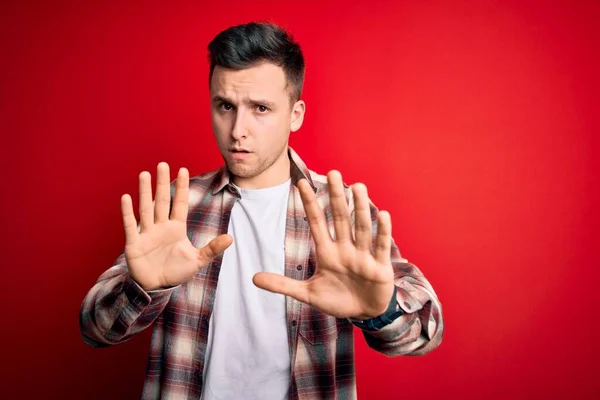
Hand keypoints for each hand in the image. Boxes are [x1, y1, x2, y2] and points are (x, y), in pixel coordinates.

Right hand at [121, 162, 232, 290]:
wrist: (157, 287)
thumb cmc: (176, 272)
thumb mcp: (197, 261)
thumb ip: (212, 249)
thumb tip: (231, 238)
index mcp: (176, 228)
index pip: (180, 203)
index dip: (182, 187)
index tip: (183, 170)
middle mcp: (161, 226)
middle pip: (162, 200)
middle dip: (163, 183)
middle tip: (163, 164)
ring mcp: (147, 233)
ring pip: (146, 208)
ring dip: (145, 192)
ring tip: (144, 174)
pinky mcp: (134, 243)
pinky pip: (130, 225)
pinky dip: (128, 212)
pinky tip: (126, 197)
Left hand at [253, 171, 394, 319]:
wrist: (363, 314)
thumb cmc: (337, 300)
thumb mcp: (307, 294)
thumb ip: (282, 285)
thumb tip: (253, 278)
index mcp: (327, 252)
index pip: (316, 223)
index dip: (309, 203)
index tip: (300, 183)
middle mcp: (345, 248)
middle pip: (339, 218)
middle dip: (336, 197)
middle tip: (333, 172)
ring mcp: (363, 256)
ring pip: (361, 228)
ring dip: (359, 208)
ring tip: (358, 187)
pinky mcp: (380, 266)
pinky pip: (381, 246)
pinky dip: (382, 231)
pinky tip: (382, 214)